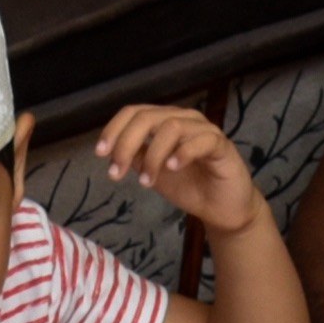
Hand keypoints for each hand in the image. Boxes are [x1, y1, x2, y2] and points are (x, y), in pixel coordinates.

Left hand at [95, 100, 272, 249]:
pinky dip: (182, 152)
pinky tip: (172, 168)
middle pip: (148, 117)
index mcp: (165, 122)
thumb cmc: (191, 187)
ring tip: (146, 182)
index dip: (114, 129)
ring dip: (152, 155)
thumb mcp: (154, 173)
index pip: (134, 113)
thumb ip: (136, 158)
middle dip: (126, 143)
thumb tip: (113, 151)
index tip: (100, 153)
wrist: (223, 209)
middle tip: (116, 172)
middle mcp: (184, 119)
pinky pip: (201, 140)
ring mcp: (204, 130)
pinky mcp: (222, 146)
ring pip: (171, 127)